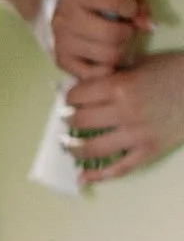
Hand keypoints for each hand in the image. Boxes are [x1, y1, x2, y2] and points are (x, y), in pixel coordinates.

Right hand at [48, 0, 147, 77]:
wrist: (50, 7)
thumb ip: (134, 3)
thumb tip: (148, 26)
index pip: (113, 0)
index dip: (130, 6)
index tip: (129, 9)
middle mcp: (65, 20)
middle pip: (112, 34)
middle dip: (127, 32)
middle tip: (124, 30)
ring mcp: (62, 44)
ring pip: (108, 56)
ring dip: (120, 50)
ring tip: (116, 43)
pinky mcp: (61, 62)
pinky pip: (95, 74)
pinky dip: (106, 67)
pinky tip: (105, 58)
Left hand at [64, 51, 183, 180]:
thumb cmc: (176, 70)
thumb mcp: (142, 62)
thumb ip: (114, 71)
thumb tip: (88, 80)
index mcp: (120, 86)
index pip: (77, 95)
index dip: (70, 97)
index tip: (70, 99)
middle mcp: (124, 112)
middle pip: (80, 121)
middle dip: (69, 120)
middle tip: (68, 119)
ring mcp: (136, 135)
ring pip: (92, 148)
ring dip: (73, 148)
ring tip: (68, 145)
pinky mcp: (149, 151)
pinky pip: (118, 168)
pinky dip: (97, 175)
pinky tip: (82, 178)